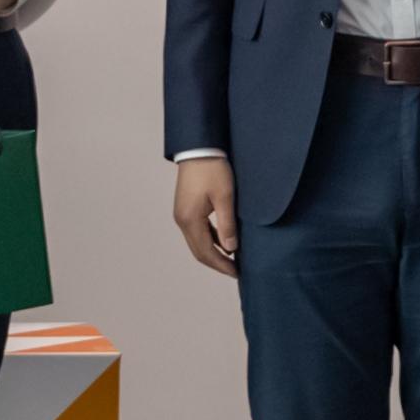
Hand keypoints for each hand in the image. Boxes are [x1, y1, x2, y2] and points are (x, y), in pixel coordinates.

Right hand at [172, 155, 240, 276]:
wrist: (198, 147)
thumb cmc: (212, 169)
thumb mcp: (225, 197)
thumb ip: (227, 225)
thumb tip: (231, 249)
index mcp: (190, 220)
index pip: (205, 252)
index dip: (221, 265)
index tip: (236, 272)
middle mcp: (182, 220)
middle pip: (198, 251)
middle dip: (217, 262)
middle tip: (235, 270)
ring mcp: (182, 214)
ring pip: (197, 242)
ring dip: (213, 252)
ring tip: (231, 259)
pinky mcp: (186, 207)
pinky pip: (197, 230)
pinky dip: (210, 239)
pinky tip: (224, 241)